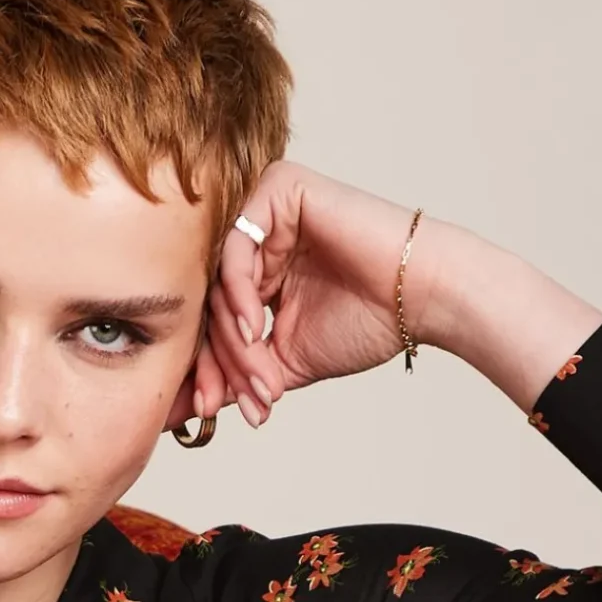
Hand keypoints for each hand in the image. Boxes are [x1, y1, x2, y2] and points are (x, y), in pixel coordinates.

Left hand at [187, 161, 425, 431]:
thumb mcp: (283, 362)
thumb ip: (235, 375)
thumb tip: (178, 412)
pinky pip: (237, 245)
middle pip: (207, 301)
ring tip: (255, 373)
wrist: (423, 298)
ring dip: (230, 337)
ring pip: (218, 281)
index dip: (204, 368)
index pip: (210, 319)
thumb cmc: (367, 324)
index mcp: (258, 271)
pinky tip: (252, 326)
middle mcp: (257, 238)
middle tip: (221, 402)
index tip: (201, 411)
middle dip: (214, 360)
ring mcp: (266, 211)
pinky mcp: (281, 189)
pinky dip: (238, 292)